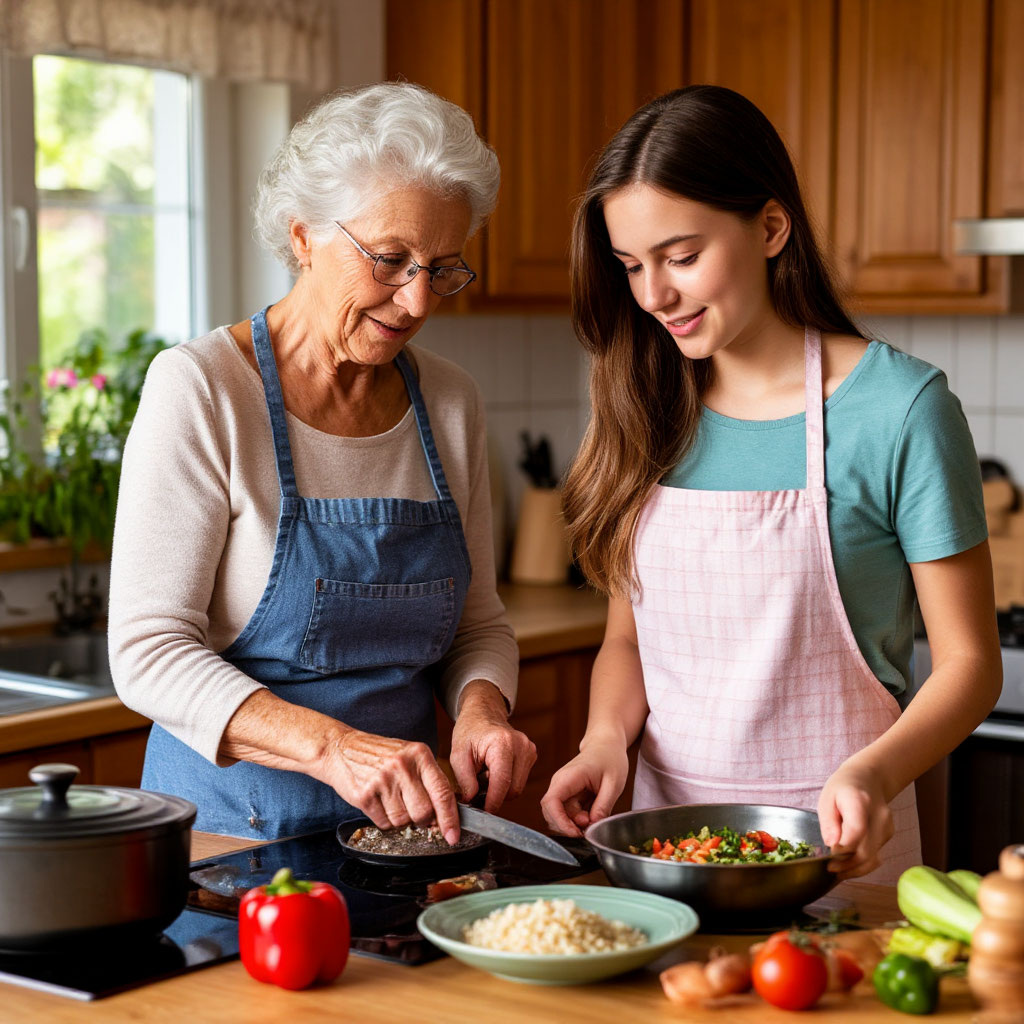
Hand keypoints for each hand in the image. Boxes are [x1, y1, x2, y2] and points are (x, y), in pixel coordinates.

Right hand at [318, 728, 460, 844]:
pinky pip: (384, 823)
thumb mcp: (409, 756)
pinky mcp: (365, 795)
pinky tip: (379, 802)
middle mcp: (402, 766)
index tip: (453, 835)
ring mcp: (383, 780)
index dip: (450, 818)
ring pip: (403, 821)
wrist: (341, 749)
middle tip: (414, 811)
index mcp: (419, 754)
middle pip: (423, 812)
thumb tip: (443, 815)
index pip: (442, 792)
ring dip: (400, 819)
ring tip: (390, 799)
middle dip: (422, 820)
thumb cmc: (379, 755)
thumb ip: (427, 780)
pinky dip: (383, 819)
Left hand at [449, 681, 536, 812]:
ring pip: (518, 788)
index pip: (502, 784)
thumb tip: (472, 801)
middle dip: (495, 796)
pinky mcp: (532, 754)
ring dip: (502, 790)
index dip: (492, 802)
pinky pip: (521, 780)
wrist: (483, 713)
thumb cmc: (469, 732)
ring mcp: (529, 749)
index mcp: (502, 744)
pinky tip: (496, 771)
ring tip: (486, 776)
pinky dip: (508, 782)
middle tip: (477, 788)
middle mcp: (521, 746)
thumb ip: (464, 780)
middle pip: (513, 790)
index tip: (481, 812)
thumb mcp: (457, 754)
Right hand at [540, 738, 627, 836]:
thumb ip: (603, 806)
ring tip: (594, 817)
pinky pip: (566, 813)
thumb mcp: (614, 783)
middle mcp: (560, 783)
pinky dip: (577, 820)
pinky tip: (591, 815)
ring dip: (574, 823)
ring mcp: (561, 789)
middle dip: (568, 826)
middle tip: (590, 826)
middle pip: (551, 813)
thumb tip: (592, 827)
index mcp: (568, 777)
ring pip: (559, 815)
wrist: (606, 745)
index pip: (551, 802)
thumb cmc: (610, 758)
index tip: (577, 832)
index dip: (560, 822)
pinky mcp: (566, 795)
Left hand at [818, 760, 893, 879]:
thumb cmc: (843, 787)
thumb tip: (832, 846)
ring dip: (855, 869)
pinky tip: (848, 863)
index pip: (856, 831)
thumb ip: (828, 823)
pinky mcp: (889, 834)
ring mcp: (887, 826)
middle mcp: (878, 815)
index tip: (829, 856)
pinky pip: (876, 855)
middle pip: (866, 851)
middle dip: (847, 866)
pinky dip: (862, 863)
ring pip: (873, 858)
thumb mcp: (827, 799)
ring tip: (838, 871)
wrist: (868, 778)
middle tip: (830, 869)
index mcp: (859, 801)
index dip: (843, 848)